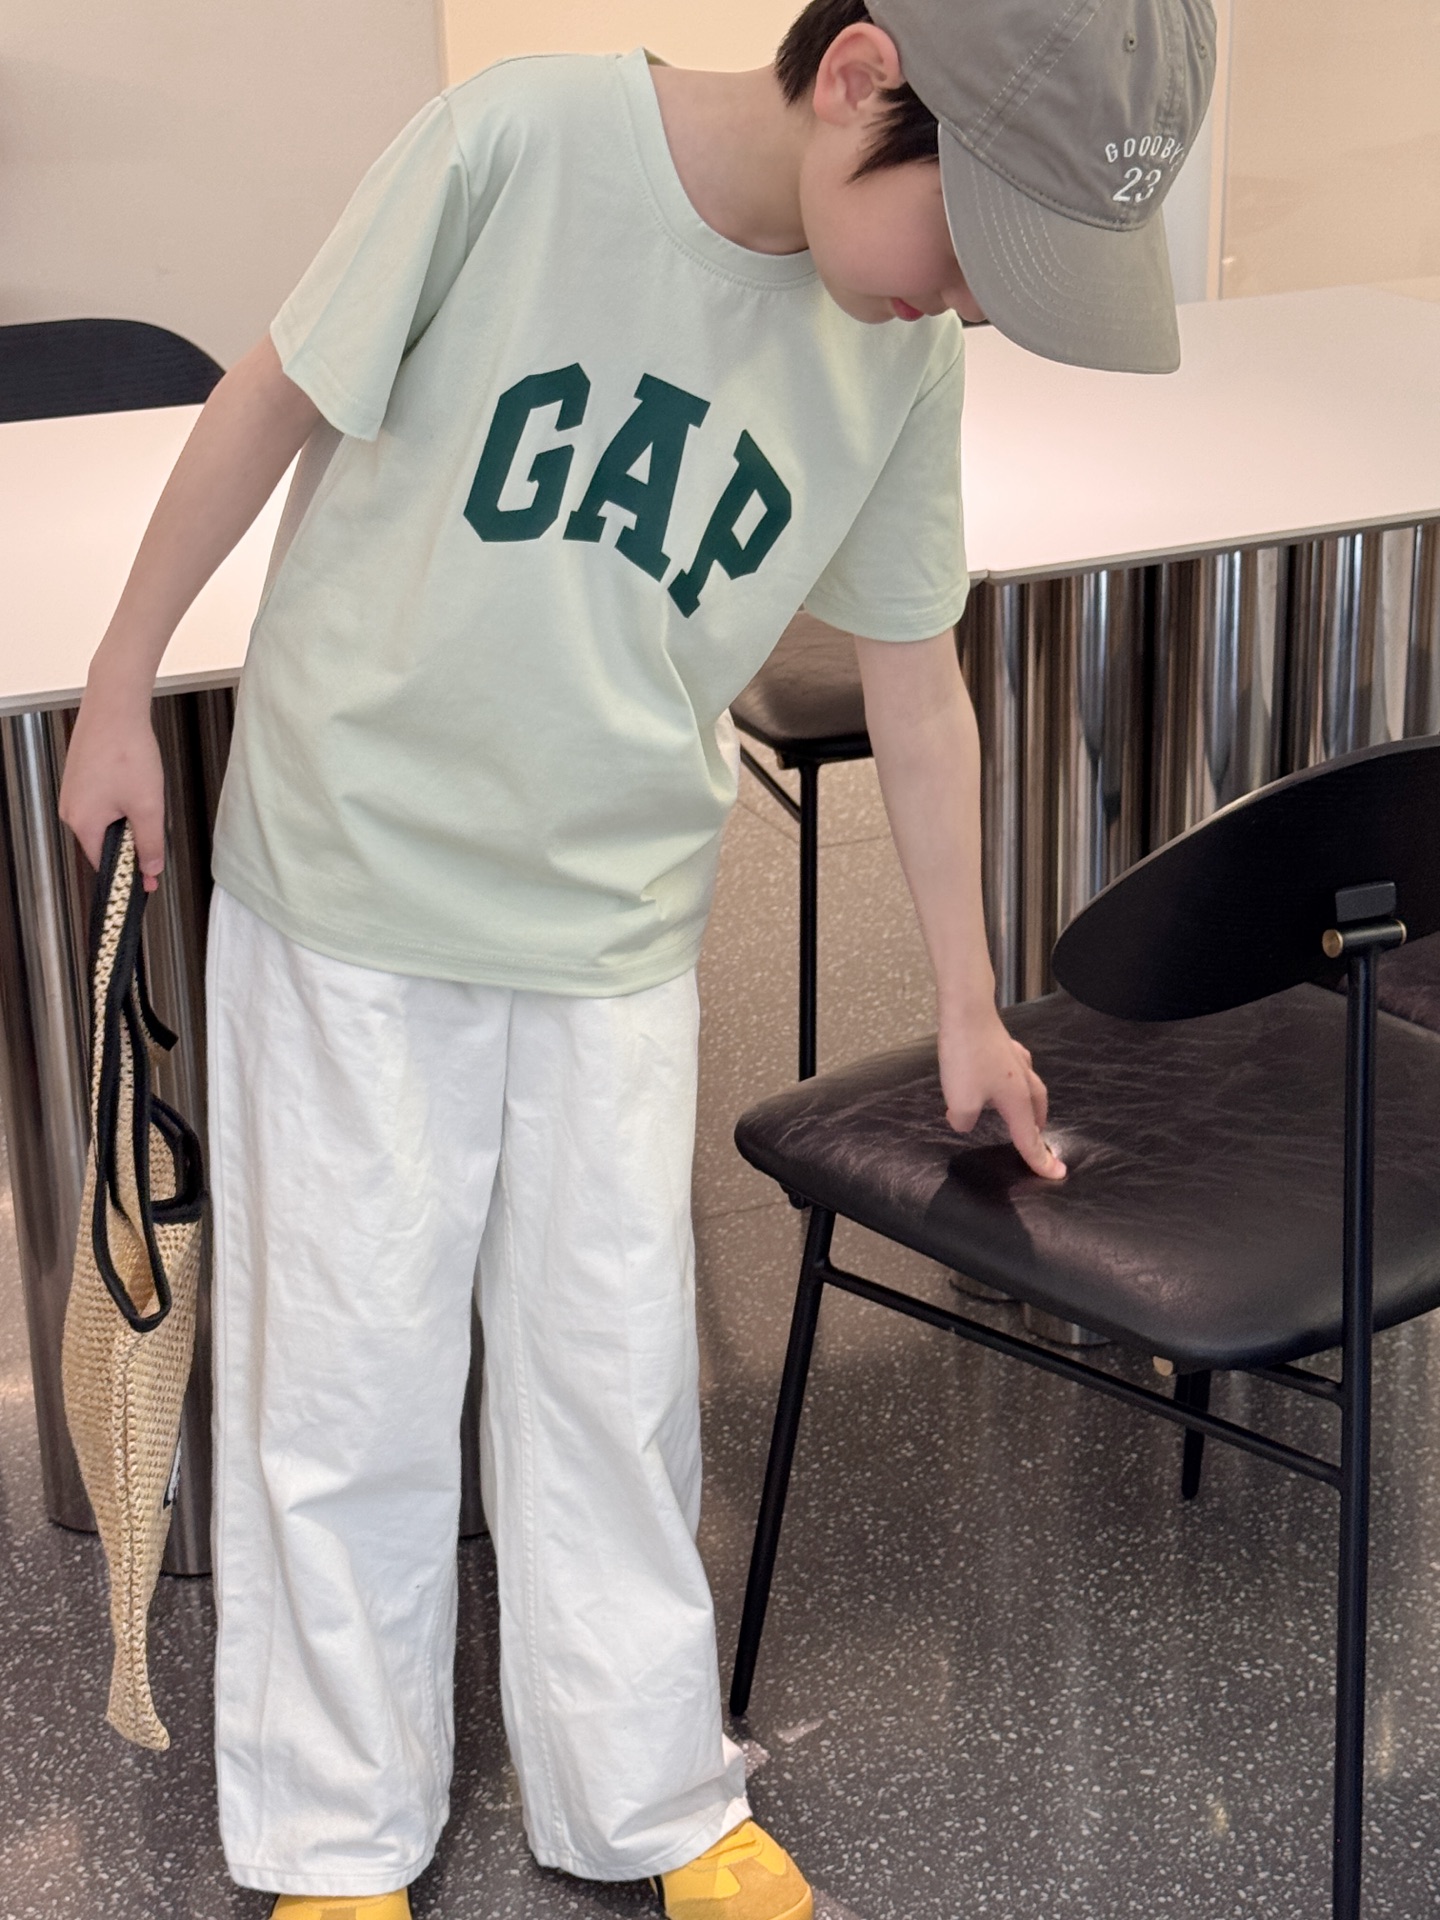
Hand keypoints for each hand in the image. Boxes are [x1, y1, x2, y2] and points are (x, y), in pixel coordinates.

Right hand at [58, 688, 165, 890]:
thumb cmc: (127, 752)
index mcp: (82, 822)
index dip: (129, 873)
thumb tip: (150, 870)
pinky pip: (102, 802)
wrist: (116, 708)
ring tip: (143, 793)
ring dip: (128, 818)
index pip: (104, 864)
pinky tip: (134, 783)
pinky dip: (121, 801)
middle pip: (104, 843)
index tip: (148, 881)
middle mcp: (71, 809)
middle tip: (152, 820)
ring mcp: (73, 792)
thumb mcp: (148, 806)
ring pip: (106, 821)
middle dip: (131, 839)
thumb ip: (150, 843)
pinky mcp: (80, 778)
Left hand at [938, 1007, 1065, 1179]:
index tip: (1057, 1174)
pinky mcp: (1004, 1046)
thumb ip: (964, 1121)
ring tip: (1020, 1115)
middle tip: (1037, 1143)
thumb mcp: (961, 1101)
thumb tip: (963, 1121)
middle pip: (1037, 1112)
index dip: (1041, 1160)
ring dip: (1029, 1107)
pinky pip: (1015, 1072)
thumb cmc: (967, 1057)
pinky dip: (1012, 1084)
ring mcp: (1016, 1061)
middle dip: (1037, 1130)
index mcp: (1017, 1100)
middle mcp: (1023, 1081)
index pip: (1030, 1139)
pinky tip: (999, 1079)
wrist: (967, 1011)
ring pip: (1030, 1090)